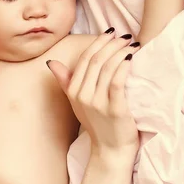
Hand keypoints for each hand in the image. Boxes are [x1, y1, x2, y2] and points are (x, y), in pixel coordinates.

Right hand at [47, 32, 138, 155]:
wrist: (110, 150)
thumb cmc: (96, 124)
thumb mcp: (76, 102)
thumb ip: (65, 80)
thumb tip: (51, 62)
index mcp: (73, 91)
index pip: (85, 59)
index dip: (98, 43)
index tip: (110, 33)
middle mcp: (83, 95)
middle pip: (97, 61)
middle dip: (111, 44)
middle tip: (124, 36)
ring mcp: (98, 103)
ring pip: (107, 68)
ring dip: (120, 52)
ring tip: (131, 45)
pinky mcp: (115, 109)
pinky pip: (118, 82)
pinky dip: (124, 67)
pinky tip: (130, 59)